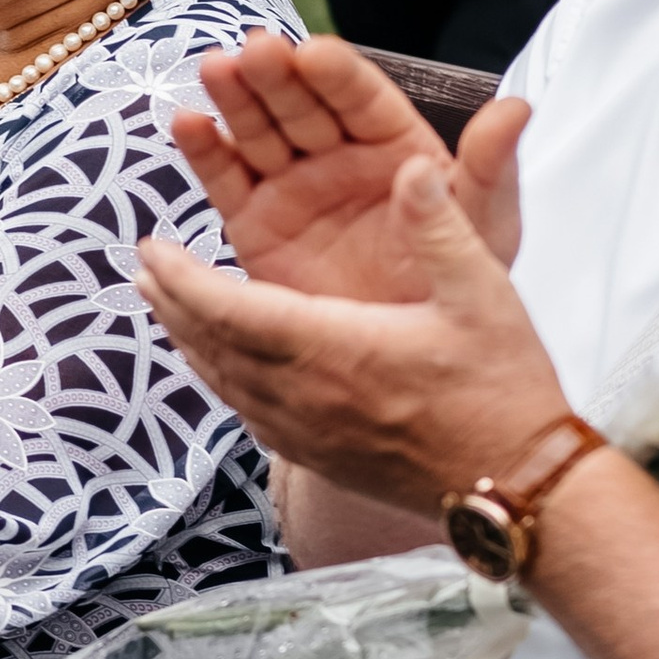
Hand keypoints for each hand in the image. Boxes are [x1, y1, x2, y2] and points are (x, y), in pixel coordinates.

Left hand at [136, 155, 570, 511]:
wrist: (516, 492)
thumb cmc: (504, 392)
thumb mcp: (484, 294)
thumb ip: (441, 226)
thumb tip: (413, 166)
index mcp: (335, 348)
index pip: (230, 309)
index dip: (182, 278)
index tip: (151, 248)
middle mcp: (306, 397)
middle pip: (211, 345)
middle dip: (171, 303)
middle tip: (142, 269)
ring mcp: (308, 435)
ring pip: (223, 383)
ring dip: (188, 341)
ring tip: (164, 310)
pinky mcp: (320, 459)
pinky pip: (248, 414)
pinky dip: (220, 380)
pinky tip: (220, 368)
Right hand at [171, 31, 529, 300]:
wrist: (410, 368)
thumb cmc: (455, 287)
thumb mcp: (483, 228)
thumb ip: (490, 167)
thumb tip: (517, 107)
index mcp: (395, 145)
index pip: (362, 99)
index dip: (337, 75)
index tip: (313, 53)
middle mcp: (338, 156)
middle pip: (302, 105)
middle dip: (277, 75)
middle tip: (252, 50)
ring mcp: (292, 185)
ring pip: (259, 131)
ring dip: (235, 98)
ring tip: (215, 68)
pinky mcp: (254, 222)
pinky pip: (227, 179)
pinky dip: (207, 151)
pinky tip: (190, 122)